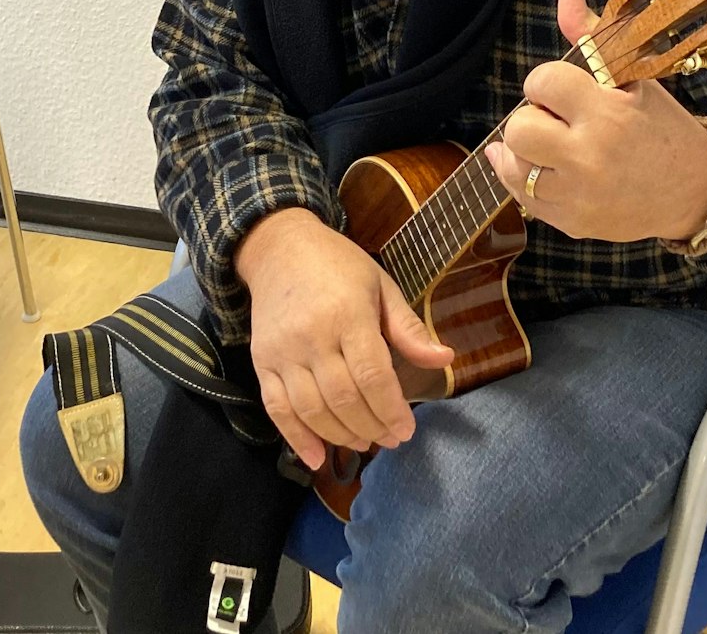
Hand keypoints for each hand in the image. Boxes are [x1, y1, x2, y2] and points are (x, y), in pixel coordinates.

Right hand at [236, 209, 455, 470]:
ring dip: (341, 436)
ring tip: (364, 442)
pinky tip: (316, 458)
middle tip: (391, 439)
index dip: (391, 410)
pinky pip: (277, 408)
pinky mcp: (261, 362)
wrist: (278, 248)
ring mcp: (282, 352)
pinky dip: (296, 437)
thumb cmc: (338, 265)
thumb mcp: (381, 286)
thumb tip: (445, 359)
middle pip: (344, 399)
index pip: (372, 376)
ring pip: (312, 409)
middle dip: (372, 427)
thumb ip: (408, 328)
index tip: (406, 430)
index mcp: (348, 314)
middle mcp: (312, 336)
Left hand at [484, 0, 706, 243]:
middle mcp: (590, 157)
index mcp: (608, 114)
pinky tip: (537, 164)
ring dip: (526, 149)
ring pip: (514, 165)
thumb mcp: (634, 78)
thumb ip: (592, 37)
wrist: (695, 190)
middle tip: (556, 119)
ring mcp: (580, 196)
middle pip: (518, 128)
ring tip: (551, 143)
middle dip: (532, 117)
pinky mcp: (573, 223)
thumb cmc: (661, 127)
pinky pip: (522, 198)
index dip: (547, 82)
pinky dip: (523, 177)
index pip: (542, 82)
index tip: (562, 89)